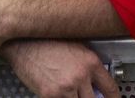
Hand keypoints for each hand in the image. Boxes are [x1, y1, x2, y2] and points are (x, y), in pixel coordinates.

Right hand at [0, 39, 119, 97]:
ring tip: (71, 93)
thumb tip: (95, 81)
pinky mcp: (49, 95)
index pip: (110, 87)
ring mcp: (65, 87)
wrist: (24, 42)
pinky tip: (60, 94)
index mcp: (91, 63)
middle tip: (88, 96)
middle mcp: (80, 76)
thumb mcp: (78, 48)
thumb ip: (88, 66)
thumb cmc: (49, 42)